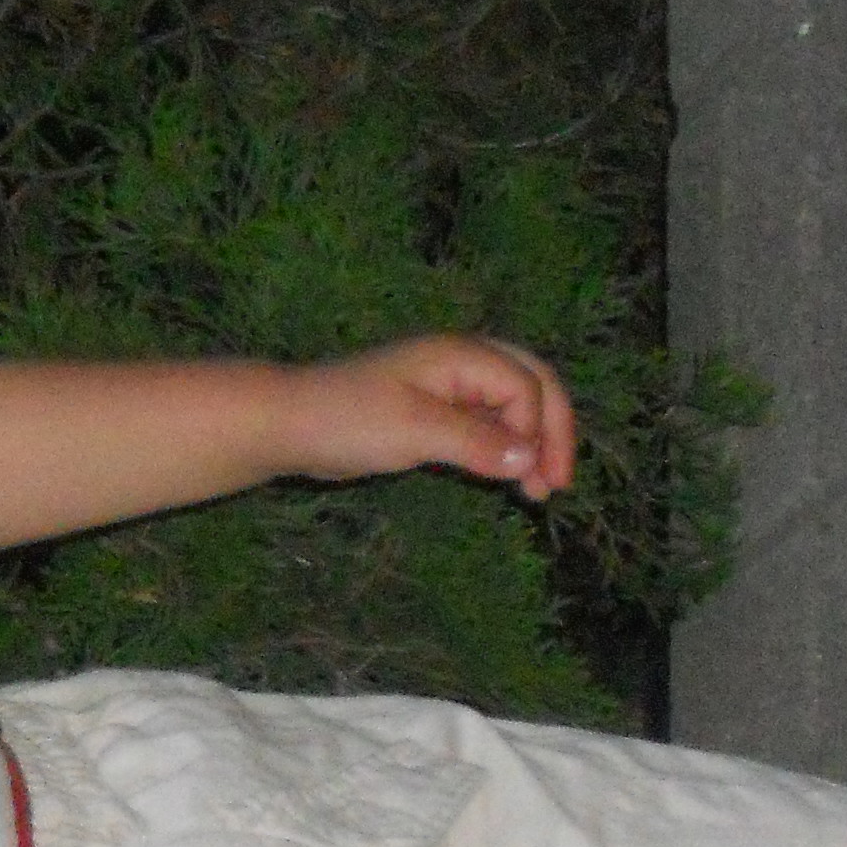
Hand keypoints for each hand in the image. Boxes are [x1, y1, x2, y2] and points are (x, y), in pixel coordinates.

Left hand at [274, 334, 578, 505]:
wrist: (288, 425)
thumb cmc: (347, 420)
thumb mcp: (415, 431)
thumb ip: (475, 442)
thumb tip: (528, 458)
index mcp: (460, 355)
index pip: (525, 386)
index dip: (538, 431)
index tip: (532, 479)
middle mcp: (460, 363)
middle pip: (532, 383)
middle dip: (553, 429)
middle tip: (558, 483)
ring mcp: (446, 386)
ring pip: (511, 405)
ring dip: (530, 442)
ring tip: (537, 491)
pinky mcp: (431, 412)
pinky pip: (484, 423)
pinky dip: (503, 448)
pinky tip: (504, 478)